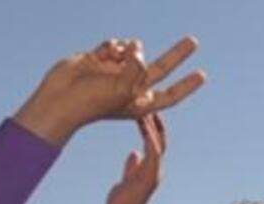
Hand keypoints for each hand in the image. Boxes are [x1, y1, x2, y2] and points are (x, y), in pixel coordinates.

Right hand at [14, 37, 204, 145]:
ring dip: (130, 49)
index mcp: (140, 102)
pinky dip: (111, 46)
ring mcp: (116, 71)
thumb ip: (137, 69)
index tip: (202, 75)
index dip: (186, 85)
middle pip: (161, 68)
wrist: (61, 97)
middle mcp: (130, 86)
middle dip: (177, 54)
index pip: (170, 93)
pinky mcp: (101, 58)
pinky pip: (116, 44)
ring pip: (134, 50)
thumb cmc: (93, 102)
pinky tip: (101, 55)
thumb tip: (138, 49)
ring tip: (118, 58)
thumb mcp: (123, 89)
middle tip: (194, 41)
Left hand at [106, 114, 163, 203]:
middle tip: (148, 102)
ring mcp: (155, 171)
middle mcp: (156, 167)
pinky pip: (154, 153)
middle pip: (160, 139)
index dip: (151, 125)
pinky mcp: (151, 175)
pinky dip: (151, 139)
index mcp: (150, 167)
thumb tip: (133, 153)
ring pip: (158, 143)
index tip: (144, 109)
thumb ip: (132, 166)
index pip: (154, 141)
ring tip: (147, 110)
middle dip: (155, 121)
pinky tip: (146, 126)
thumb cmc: (122, 202)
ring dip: (153, 127)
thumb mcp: (126, 178)